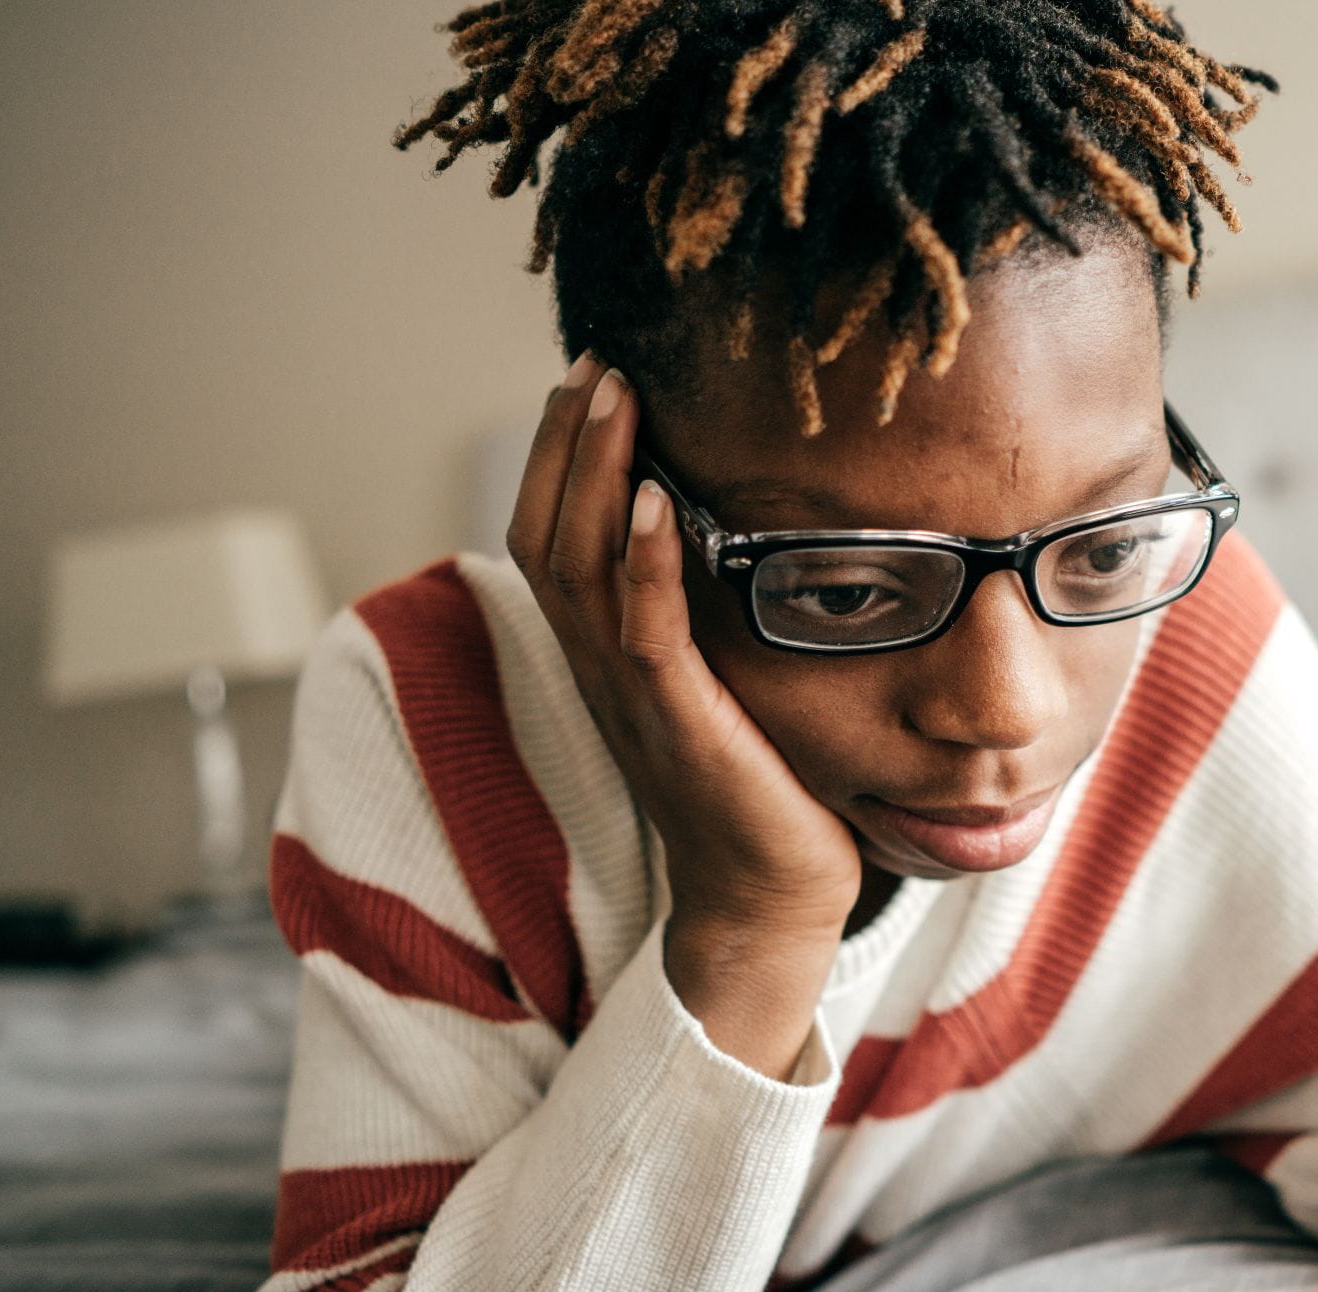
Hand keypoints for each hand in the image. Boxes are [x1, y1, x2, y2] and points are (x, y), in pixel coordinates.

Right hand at [508, 355, 865, 1068]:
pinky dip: (644, 564)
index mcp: (603, 658)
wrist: (770, 904)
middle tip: (594, 360)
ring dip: (593, 475)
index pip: (550, 537)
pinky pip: (645, 635)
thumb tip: (728, 530)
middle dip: (564, 443)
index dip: (556, 457)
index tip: (588, 380)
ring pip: (581, 569)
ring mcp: (633, 701)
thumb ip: (703, 616)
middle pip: (547, 535)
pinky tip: (654, 501)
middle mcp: (600, 672)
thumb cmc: (761, 789)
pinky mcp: (681, 728)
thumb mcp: (721, 684)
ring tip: (613, 397)